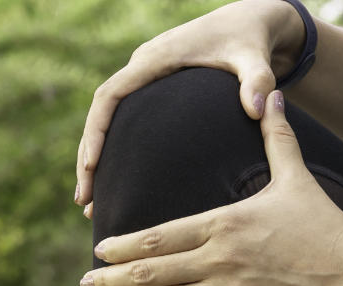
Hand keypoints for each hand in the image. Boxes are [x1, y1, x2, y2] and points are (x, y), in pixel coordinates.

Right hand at [75, 0, 306, 217]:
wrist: (249, 24)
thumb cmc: (250, 40)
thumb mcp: (255, 58)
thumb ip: (257, 80)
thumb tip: (257, 109)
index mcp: (156, 58)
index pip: (110, 95)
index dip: (97, 131)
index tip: (91, 165)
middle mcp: (143, 66)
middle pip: (100, 112)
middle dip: (88, 155)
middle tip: (86, 199)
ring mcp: (145, 76)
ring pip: (106, 118)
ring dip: (94, 157)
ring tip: (91, 203)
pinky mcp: (152, 88)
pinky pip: (122, 120)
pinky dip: (112, 150)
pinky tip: (113, 182)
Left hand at [79, 91, 342, 285]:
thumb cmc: (324, 223)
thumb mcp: (295, 176)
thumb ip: (276, 137)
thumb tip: (271, 96)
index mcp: (224, 223)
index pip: (160, 236)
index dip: (125, 245)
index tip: (99, 250)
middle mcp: (220, 260)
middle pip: (152, 272)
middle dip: (112, 279)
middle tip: (85, 283)